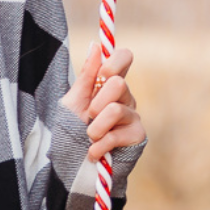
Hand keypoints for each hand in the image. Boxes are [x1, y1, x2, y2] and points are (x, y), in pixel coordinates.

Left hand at [61, 42, 145, 162]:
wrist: (73, 164)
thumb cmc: (72, 130)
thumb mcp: (73, 101)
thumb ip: (86, 77)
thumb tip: (96, 45)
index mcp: (109, 83)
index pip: (124, 57)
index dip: (115, 61)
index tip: (102, 73)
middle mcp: (125, 96)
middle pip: (118, 84)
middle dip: (96, 103)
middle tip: (88, 116)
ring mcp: (133, 116)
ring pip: (115, 111)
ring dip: (94, 129)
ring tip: (89, 137)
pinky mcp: (137, 136)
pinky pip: (116, 135)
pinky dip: (99, 146)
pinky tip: (93, 152)